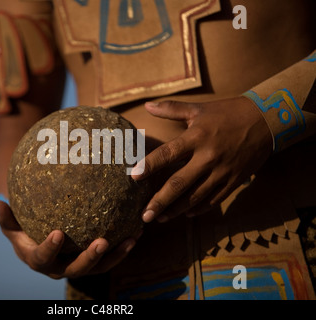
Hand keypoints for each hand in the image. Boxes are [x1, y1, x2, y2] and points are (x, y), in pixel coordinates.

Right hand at [0, 199, 137, 278]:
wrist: (41, 244)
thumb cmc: (24, 230)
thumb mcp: (13, 225)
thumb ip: (6, 216)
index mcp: (39, 259)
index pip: (42, 258)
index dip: (50, 249)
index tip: (58, 233)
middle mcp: (59, 268)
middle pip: (76, 269)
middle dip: (90, 258)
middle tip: (102, 241)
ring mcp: (77, 267)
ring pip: (98, 267)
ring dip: (115, 255)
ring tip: (129, 239)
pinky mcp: (92, 263)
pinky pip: (110, 258)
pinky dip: (122, 248)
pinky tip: (136, 232)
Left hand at [132, 96, 272, 221]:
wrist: (266, 120)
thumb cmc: (228, 113)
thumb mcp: (199, 109)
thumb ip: (171, 109)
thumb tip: (147, 106)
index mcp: (197, 137)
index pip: (168, 154)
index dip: (150, 166)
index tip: (134, 177)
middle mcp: (208, 157)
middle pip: (180, 183)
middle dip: (160, 201)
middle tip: (145, 215)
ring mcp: (222, 171)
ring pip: (195, 197)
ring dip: (176, 209)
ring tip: (160, 218)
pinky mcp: (234, 181)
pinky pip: (214, 200)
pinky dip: (199, 208)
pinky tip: (185, 214)